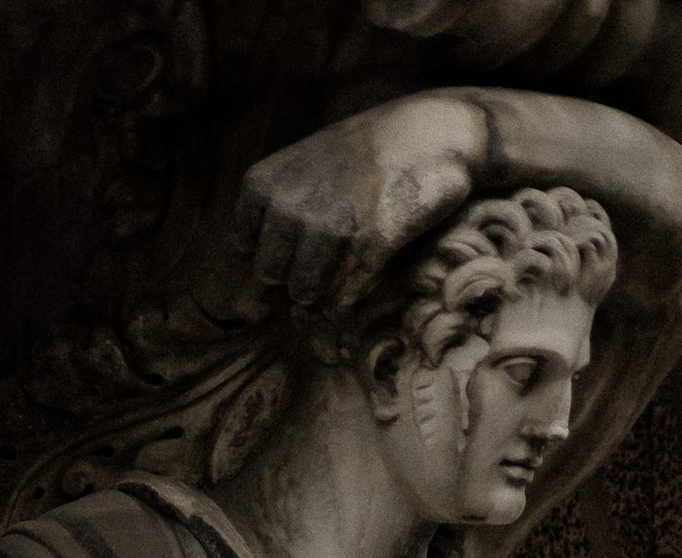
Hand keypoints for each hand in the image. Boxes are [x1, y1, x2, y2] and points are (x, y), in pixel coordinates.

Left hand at [237, 95, 484, 319]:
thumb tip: (250, 303)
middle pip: (273, 276)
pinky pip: (342, 301)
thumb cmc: (368, 153)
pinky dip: (350, 306)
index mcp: (263, 184)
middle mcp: (287, 205)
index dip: (277, 252)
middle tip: (335, 246)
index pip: (244, 249)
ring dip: (328, 289)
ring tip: (354, 257)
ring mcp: (326, 227)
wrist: (437, 128)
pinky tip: (363, 288)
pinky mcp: (367, 245)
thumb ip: (273, 218)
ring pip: (305, 294)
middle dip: (299, 271)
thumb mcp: (306, 168)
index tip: (302, 239)